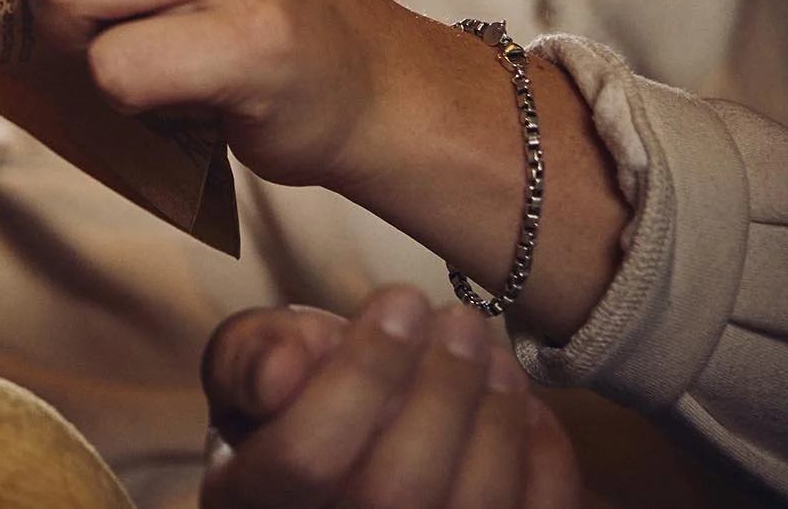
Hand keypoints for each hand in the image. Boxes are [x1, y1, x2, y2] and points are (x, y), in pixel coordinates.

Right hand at [201, 288, 579, 508]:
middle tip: (460, 321)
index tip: (399, 298)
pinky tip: (523, 409)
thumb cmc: (289, 402)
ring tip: (494, 355)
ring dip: (495, 418)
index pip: (305, 457)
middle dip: (441, 393)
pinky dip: (544, 459)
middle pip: (395, 493)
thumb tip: (283, 369)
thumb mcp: (243, 367)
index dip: (360, 375)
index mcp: (252, 499)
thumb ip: (247, 354)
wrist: (334, 460)